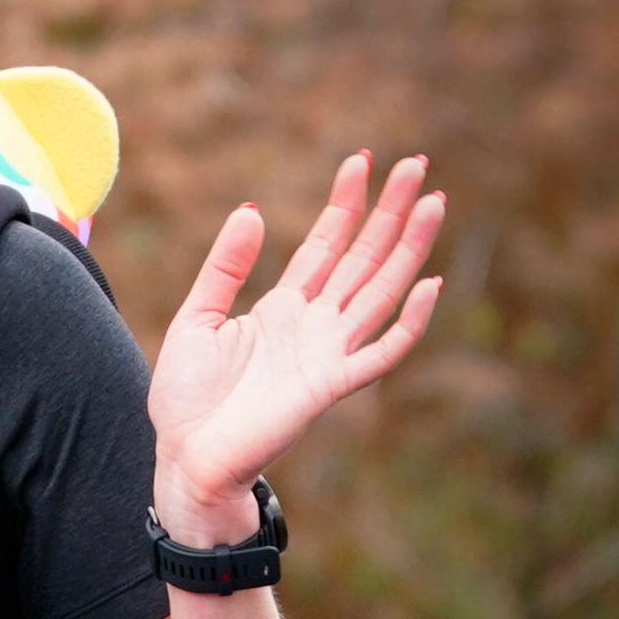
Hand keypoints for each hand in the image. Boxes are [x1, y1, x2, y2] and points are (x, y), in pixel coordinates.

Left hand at [148, 152, 445, 534]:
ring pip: (381, 291)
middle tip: (417, 164)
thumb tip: (253, 209)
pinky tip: (427, 284)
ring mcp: (327, 353)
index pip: (325, 244)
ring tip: (434, 203)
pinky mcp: (330, 386)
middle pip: (363, 257)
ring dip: (408, 248)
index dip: (344, 204)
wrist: (184, 457)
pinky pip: (380, 351)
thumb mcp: (196, 316)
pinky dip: (408, 321)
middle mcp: (314, 324)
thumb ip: (225, 266)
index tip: (361, 161)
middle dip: (389, 212)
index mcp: (283, 306)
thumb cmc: (188, 396)